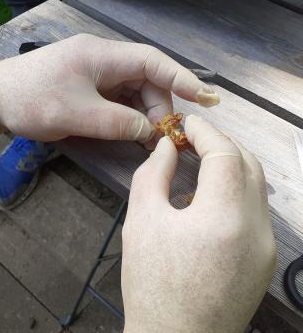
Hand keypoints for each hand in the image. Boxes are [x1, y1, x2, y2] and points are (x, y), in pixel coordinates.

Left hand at [0, 34, 218, 142]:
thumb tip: (150, 132)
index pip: (152, 61)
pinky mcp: (89, 87)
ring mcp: (96, 74)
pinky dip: (128, 116)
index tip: (206, 98)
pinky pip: (118, 100)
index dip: (182, 78)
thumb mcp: (77, 115)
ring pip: (134, 92)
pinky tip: (129, 133)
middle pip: (146, 80)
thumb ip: (118, 124)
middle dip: (158, 108)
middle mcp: (104, 60)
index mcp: (103, 56)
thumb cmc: (32, 100)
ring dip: (143, 115)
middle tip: (159, 138)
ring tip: (146, 140)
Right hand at [122, 115, 276, 332]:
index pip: (225, 154)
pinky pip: (256, 208)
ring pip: (257, 185)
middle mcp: (256, 229)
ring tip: (200, 159)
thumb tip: (167, 148)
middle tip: (192, 138)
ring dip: (231, 163)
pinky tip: (210, 194)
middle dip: (221, 143)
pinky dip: (236, 188)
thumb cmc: (153, 284)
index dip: (205, 132)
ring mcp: (266, 246)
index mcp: (224, 218)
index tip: (185, 124)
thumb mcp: (142, 221)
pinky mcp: (265, 258)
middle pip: (249, 164)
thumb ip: (153, 174)